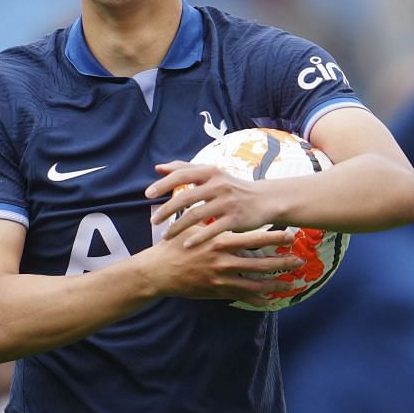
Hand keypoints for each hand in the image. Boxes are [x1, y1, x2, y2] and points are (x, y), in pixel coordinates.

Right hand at [142, 224, 304, 301]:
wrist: (158, 271)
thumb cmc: (176, 245)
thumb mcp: (195, 227)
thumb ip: (214, 222)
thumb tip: (228, 210)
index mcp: (220, 241)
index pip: (253, 238)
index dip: (274, 238)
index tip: (291, 236)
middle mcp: (223, 260)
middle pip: (260, 262)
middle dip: (282, 262)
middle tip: (300, 260)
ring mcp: (221, 278)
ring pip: (254, 282)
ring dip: (274, 283)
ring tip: (291, 284)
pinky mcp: (216, 291)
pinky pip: (241, 296)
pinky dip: (256, 299)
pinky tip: (269, 300)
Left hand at [146, 162, 281, 244]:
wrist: (266, 200)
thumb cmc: (233, 188)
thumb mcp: (212, 174)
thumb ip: (185, 170)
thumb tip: (158, 168)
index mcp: (211, 172)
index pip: (181, 174)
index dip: (163, 184)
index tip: (147, 195)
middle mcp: (218, 185)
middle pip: (185, 197)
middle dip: (166, 210)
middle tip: (152, 221)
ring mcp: (227, 202)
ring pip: (195, 215)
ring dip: (177, 227)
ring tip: (165, 237)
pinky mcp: (235, 219)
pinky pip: (211, 230)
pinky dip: (197, 238)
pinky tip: (185, 245)